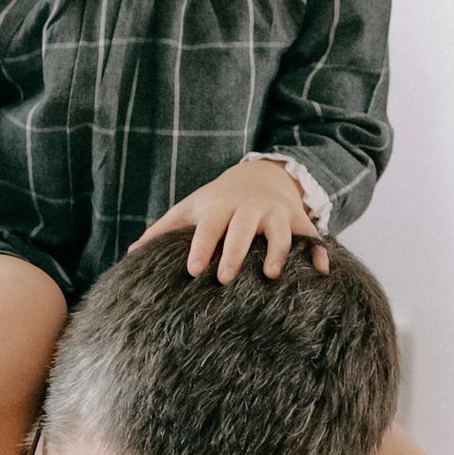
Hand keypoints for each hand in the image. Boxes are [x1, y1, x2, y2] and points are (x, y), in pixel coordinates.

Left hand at [144, 159, 331, 283]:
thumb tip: (131, 254)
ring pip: (281, 233)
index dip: (201, 247)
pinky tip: (322, 272)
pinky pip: (313, 237)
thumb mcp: (190, 209)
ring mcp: (277, 215)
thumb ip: (163, 231)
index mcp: (221, 208)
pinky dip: (320, 253)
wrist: (261, 175)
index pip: (209, 227)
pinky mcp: (299, 223)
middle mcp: (250, 210)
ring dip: (278, 253)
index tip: (193, 270)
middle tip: (224, 279)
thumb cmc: (217, 202)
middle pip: (243, 229)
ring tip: (271, 277)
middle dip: (235, 252)